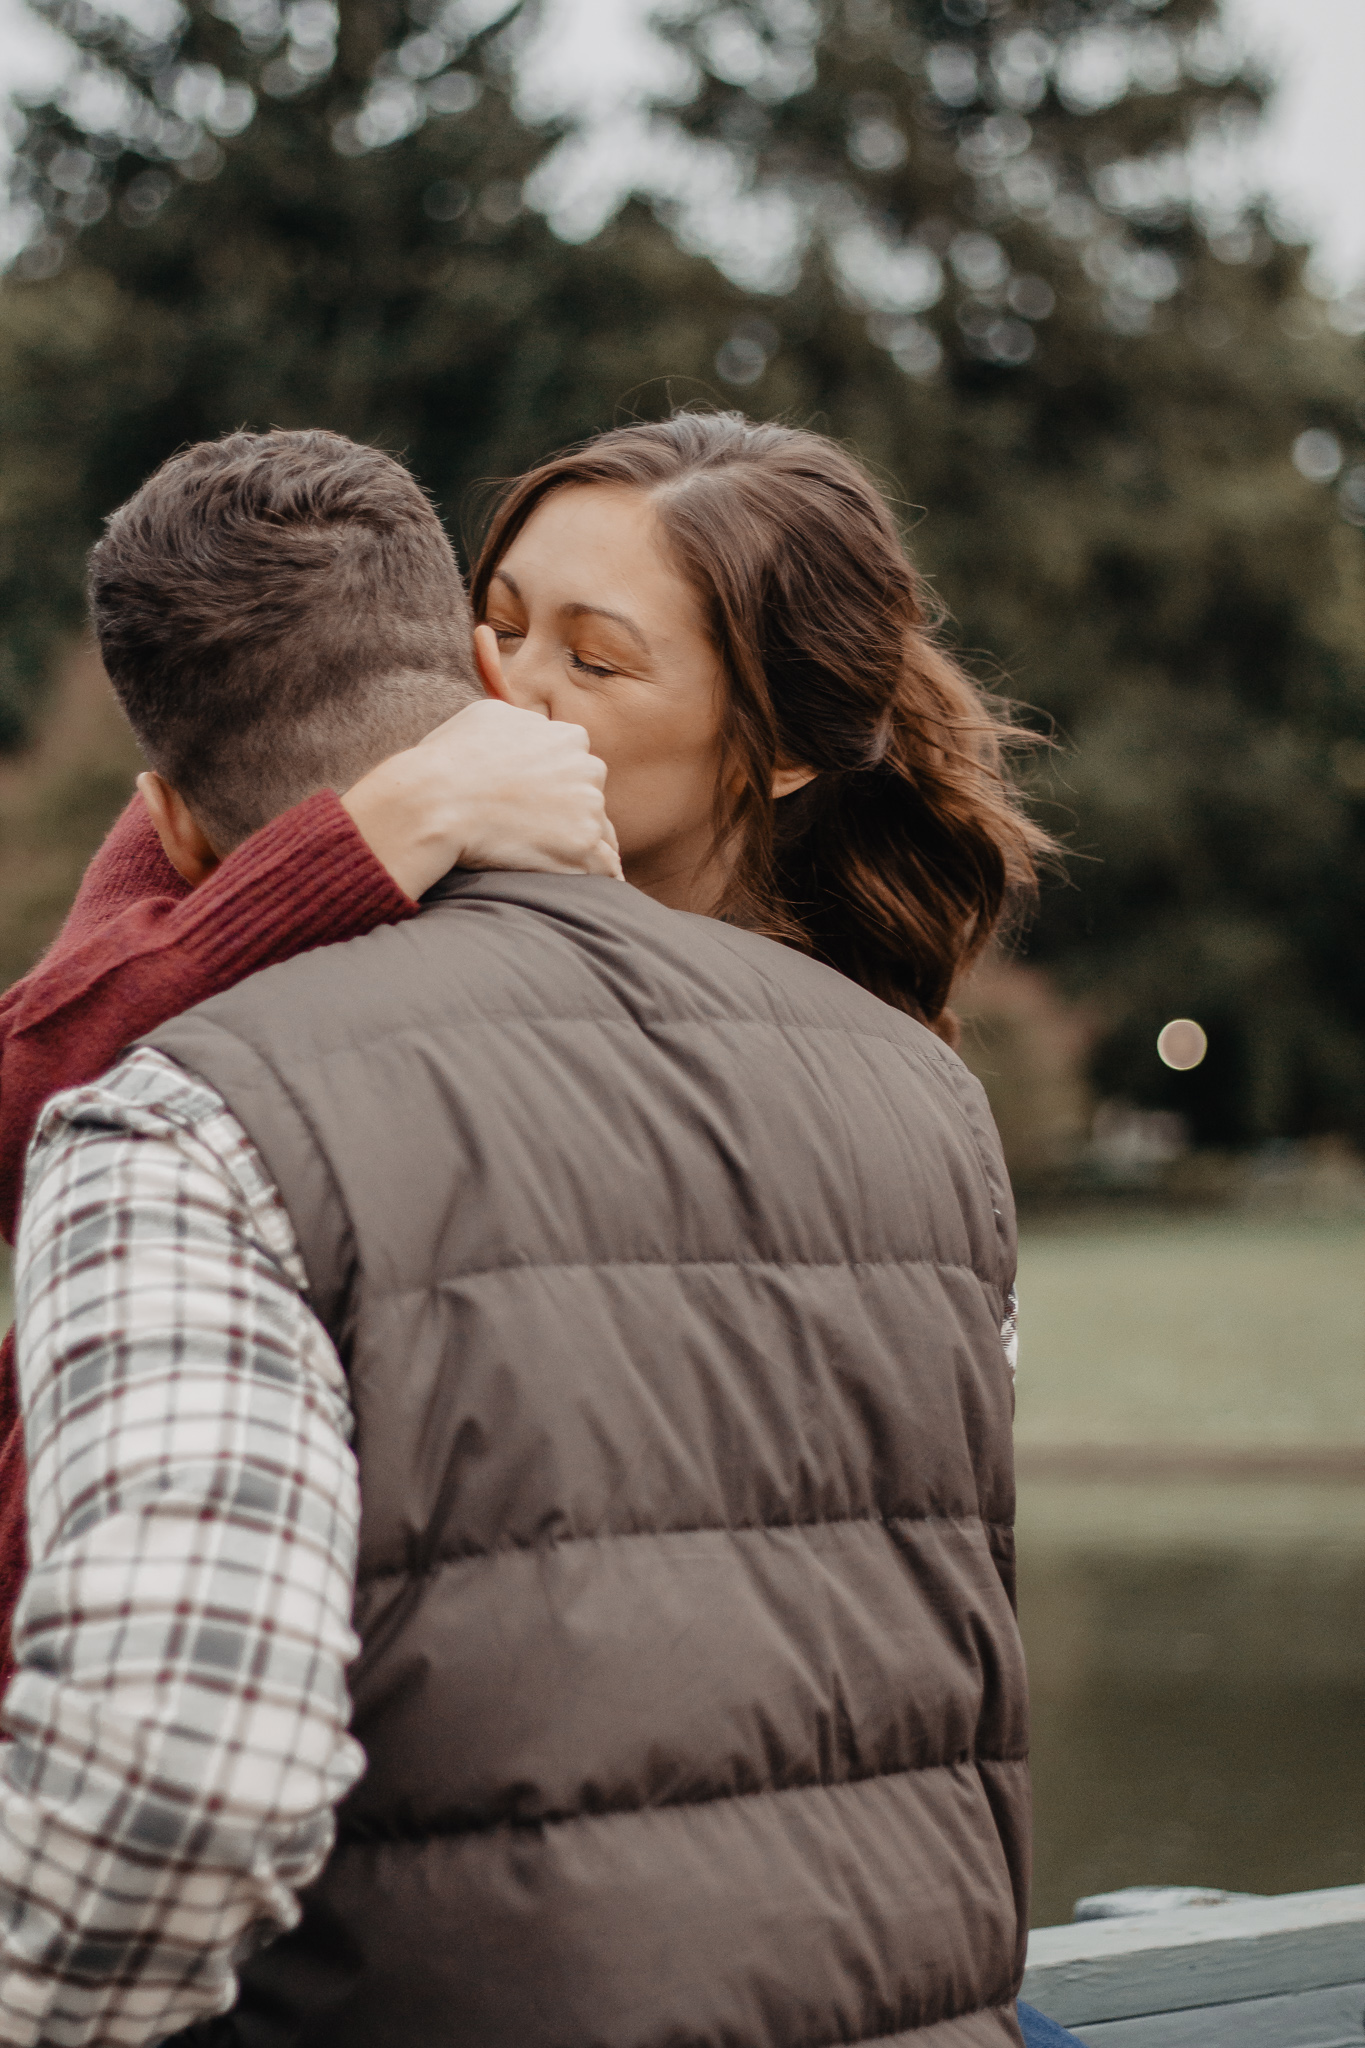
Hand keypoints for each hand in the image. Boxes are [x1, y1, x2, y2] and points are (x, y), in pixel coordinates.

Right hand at [342, 697, 620, 899]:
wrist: (433, 802)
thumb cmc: (449, 761)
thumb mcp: (480, 711)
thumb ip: (499, 683)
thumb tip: (486, 631)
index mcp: (569, 737)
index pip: (575, 767)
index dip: (552, 788)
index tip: (528, 804)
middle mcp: (588, 768)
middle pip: (590, 799)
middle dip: (570, 815)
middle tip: (532, 834)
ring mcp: (589, 809)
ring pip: (600, 836)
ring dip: (577, 849)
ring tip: (539, 859)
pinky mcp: (583, 848)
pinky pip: (605, 871)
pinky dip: (589, 879)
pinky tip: (569, 882)